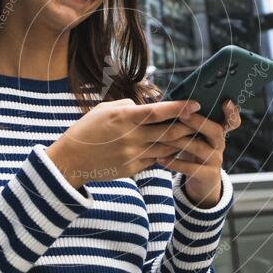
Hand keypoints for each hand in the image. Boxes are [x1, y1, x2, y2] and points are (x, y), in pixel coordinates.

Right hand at [45, 98, 202, 188]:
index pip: (159, 112)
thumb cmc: (88, 129)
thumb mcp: (105, 109)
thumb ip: (129, 107)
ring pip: (167, 148)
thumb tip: (149, 108)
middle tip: (200, 119)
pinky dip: (168, 153)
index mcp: (124, 118)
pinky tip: (175, 148)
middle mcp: (131, 137)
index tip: (196, 103)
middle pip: (169, 131)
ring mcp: (133, 155)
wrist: (71, 160)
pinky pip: (157, 159)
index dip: (180, 108)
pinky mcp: (133, 168)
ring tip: (193, 134)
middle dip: (188, 125)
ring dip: (182, 141)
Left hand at [155, 99, 241, 207]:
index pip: (232, 121)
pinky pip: (191, 168)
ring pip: (200, 148)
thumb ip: (189, 122)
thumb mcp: (196, 136)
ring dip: (181, 141)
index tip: (226, 102)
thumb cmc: (193, 152)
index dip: (232, 112)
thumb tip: (171, 102)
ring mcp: (215, 160)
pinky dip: (174, 163)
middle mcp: (219, 144)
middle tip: (182, 114)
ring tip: (164, 136)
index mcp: (218, 131)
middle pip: (215, 131)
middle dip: (198, 122)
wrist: (202, 183)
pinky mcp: (207, 176)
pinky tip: (160, 159)